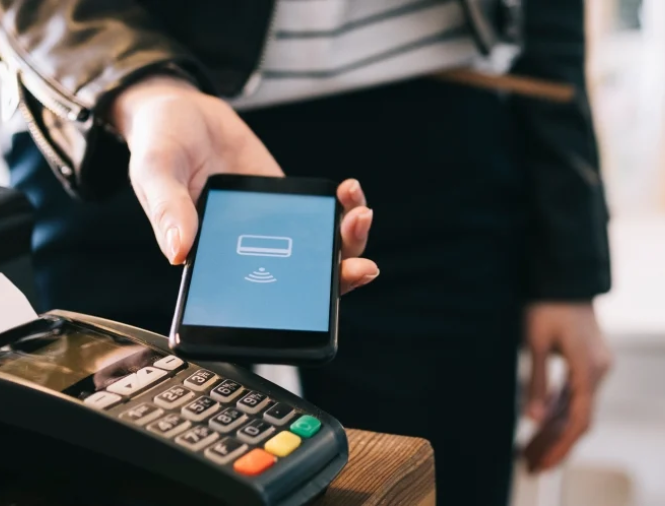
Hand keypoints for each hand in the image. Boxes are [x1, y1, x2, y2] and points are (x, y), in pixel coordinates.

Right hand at [111, 75, 378, 293]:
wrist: (184, 110)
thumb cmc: (160, 144)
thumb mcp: (153, 170)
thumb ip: (166, 209)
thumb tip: (178, 252)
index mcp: (210, 259)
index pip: (252, 299)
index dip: (288, 310)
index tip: (319, 304)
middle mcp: (244, 249)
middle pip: (298, 280)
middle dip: (336, 277)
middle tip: (361, 266)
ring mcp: (270, 227)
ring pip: (315, 249)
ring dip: (346, 241)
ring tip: (359, 214)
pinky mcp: (286, 202)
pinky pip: (319, 214)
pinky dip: (341, 207)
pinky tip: (347, 191)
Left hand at [523, 303, 612, 471]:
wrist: (564, 277)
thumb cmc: (547, 305)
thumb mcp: (535, 342)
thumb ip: (536, 381)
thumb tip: (532, 419)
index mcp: (589, 368)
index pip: (579, 419)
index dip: (561, 444)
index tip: (542, 463)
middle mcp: (598, 371)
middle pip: (579, 419)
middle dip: (555, 444)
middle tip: (532, 466)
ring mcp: (595, 368)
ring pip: (575, 409)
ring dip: (553, 430)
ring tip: (529, 451)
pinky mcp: (586, 363)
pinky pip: (573, 395)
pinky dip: (556, 411)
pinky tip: (539, 425)